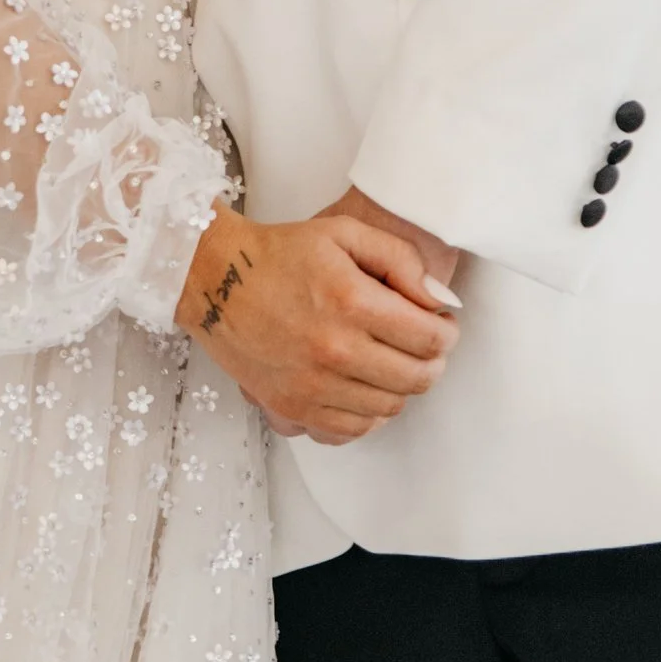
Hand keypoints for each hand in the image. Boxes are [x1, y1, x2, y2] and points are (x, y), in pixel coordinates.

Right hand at [175, 202, 457, 443]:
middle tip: (425, 344)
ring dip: (402, 386)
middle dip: (433, 361)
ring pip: (390, 407)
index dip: (447, 332)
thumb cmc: (281, 252)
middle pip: (417, 378)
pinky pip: (353, 429)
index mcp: (351, 302)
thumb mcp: (345, 232)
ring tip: (393, 361)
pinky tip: (365, 386)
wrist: (213, 279)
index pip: (431, 338)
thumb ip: (401, 259)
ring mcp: (311, 386)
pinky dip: (370, 413)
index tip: (442, 324)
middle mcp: (333, 350)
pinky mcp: (292, 407)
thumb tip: (442, 301)